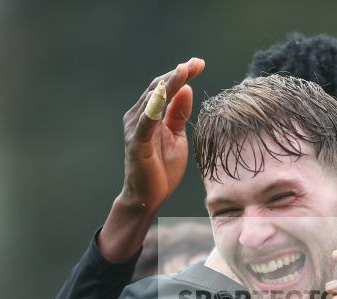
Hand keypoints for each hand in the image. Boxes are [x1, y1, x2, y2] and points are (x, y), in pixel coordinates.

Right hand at [99, 58, 204, 261]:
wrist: (148, 197)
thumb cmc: (162, 169)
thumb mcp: (177, 137)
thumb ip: (179, 114)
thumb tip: (188, 89)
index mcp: (151, 114)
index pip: (167, 88)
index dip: (182, 75)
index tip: (199, 63)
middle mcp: (140, 116)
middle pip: (159, 88)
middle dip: (178, 74)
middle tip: (196, 63)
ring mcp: (136, 127)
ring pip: (153, 99)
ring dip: (168, 83)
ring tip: (183, 71)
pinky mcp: (137, 141)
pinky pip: (146, 121)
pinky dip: (154, 106)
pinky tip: (165, 93)